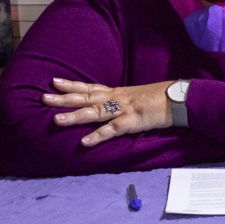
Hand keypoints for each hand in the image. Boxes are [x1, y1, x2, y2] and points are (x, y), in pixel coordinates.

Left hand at [43, 78, 173, 147]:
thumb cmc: (161, 98)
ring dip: (75, 116)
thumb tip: (112, 104)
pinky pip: (113, 130)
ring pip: (95, 112)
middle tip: (44, 97)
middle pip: (86, 97)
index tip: (54, 81)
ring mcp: (124, 109)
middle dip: (64, 98)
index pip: (90, 87)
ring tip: (56, 119)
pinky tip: (85, 142)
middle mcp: (117, 98)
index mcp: (117, 92)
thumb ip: (123, 100)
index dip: (72, 85)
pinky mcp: (133, 121)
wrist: (180, 98)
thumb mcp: (137, 96)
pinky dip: (98, 136)